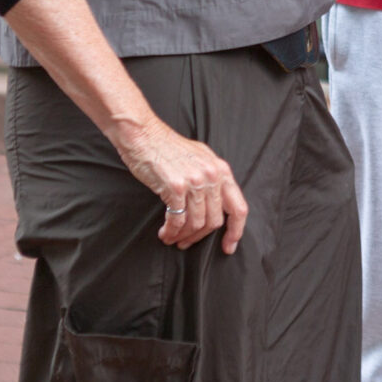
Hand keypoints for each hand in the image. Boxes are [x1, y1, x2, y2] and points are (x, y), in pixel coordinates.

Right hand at [116, 117, 249, 252]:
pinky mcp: (175, 187)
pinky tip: (164, 233)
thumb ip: (212, 180)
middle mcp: (212, 176)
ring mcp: (195, 181)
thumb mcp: (200, 159)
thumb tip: (216, 207)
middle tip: (186, 242)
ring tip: (172, 239)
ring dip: (183, 236)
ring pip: (197, 223)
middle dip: (200, 237)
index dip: (235, 232)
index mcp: (221, 170)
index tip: (228, 247)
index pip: (238, 208)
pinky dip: (171, 231)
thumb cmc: (167, 148)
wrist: (142, 134)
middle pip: (215, 220)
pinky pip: (178, 220)